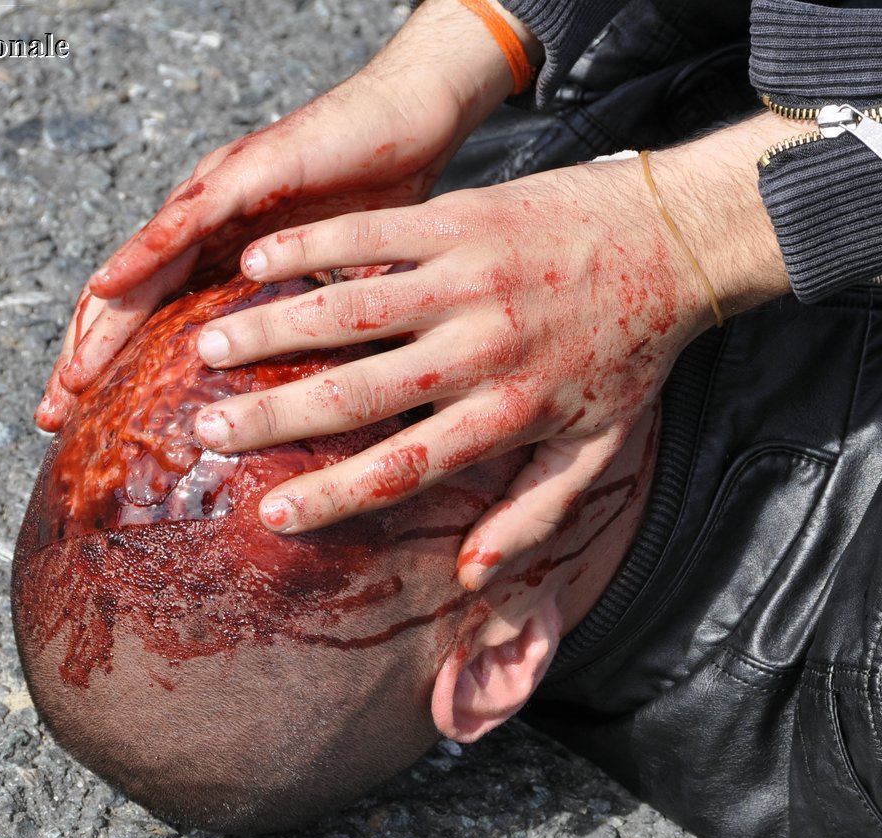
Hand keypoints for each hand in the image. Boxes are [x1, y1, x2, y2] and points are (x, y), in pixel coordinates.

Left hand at [35, 0, 529, 430]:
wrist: (412, 118)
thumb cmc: (378, 201)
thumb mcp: (334, 290)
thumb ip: (304, 332)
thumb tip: (308, 408)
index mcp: (226, 261)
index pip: (155, 324)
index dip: (117, 373)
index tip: (85, 430)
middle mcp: (208, 228)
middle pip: (129, 302)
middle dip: (87, 358)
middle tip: (54, 415)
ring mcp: (220, 196)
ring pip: (144, 266)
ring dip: (103, 321)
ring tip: (75, 372)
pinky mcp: (247, 172)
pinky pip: (187, 217)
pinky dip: (146, 251)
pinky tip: (115, 284)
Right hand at [187, 113, 800, 587]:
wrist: (675, 238)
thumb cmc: (632, 351)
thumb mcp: (599, 448)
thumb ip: (535, 516)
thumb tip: (471, 577)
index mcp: (509, 412)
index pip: (405, 468)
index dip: (333, 496)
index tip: (269, 516)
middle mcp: (481, 348)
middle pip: (361, 392)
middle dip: (276, 415)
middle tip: (206, 431)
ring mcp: (468, 278)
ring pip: (354, 309)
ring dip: (275, 327)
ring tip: (206, 344)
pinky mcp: (464, 218)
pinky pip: (374, 233)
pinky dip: (313, 246)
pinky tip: (256, 259)